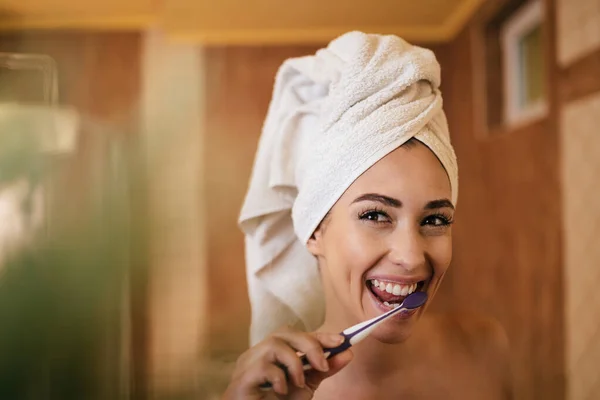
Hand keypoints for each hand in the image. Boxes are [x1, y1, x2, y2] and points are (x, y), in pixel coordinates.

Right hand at [222, 326, 353, 398]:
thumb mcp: (306, 385)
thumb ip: (323, 369)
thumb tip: (348, 353)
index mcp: (274, 350)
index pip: (298, 335)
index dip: (320, 335)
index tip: (342, 341)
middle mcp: (260, 351)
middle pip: (286, 332)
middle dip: (310, 345)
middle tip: (323, 365)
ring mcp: (249, 362)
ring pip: (275, 345)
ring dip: (294, 364)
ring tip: (299, 383)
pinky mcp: (243, 377)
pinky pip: (264, 367)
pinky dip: (280, 379)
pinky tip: (282, 392)